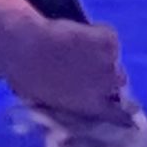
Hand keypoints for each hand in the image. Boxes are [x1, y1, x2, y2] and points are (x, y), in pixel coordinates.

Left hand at [5, 13, 125, 118]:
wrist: (26, 47)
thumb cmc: (26, 75)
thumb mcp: (46, 100)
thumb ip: (65, 103)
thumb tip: (69, 100)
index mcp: (91, 107)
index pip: (119, 115)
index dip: (120, 108)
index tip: (116, 100)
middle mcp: (105, 88)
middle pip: (119, 80)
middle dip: (107, 74)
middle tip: (91, 64)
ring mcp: (109, 63)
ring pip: (114, 58)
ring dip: (104, 53)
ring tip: (84, 46)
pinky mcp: (108, 41)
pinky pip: (109, 36)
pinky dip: (99, 32)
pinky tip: (81, 31)